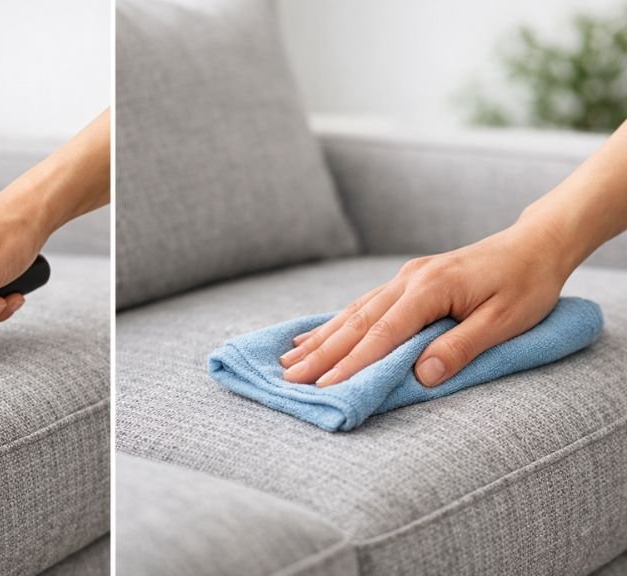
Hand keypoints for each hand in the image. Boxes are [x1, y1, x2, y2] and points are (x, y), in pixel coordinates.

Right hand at [279, 219, 574, 386]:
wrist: (535, 245)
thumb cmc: (527, 284)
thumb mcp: (505, 322)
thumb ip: (461, 347)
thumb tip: (421, 376)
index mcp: (430, 289)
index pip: (383, 333)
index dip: (352, 363)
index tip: (324, 386)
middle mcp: (409, 279)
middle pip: (357, 322)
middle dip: (321, 353)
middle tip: (289, 378)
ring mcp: (405, 277)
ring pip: (354, 312)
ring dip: (321, 338)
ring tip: (289, 359)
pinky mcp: (407, 280)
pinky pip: (363, 305)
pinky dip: (336, 323)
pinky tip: (316, 334)